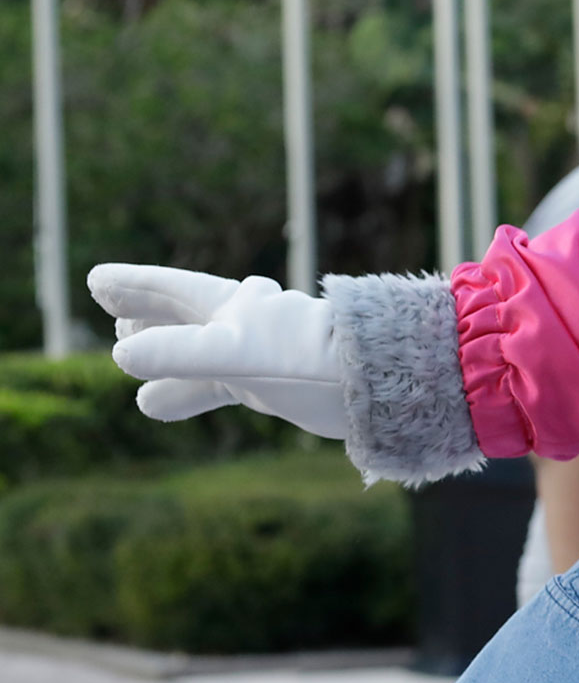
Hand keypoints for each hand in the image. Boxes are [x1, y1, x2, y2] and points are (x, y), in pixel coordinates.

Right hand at [89, 264, 347, 438]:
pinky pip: (213, 386)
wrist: (378, 381)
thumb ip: (182, 354)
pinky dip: (182, 393)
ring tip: (125, 359)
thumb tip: (122, 354)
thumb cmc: (313, 359)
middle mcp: (243, 324)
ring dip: (160, 356)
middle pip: (181, 314)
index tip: (96, 279)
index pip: (173, 289)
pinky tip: (153, 404)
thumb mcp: (239, 355)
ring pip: (194, 353)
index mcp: (234, 306)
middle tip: (110, 306)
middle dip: (145, 310)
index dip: (134, 284)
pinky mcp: (269, 384)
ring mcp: (255, 354)